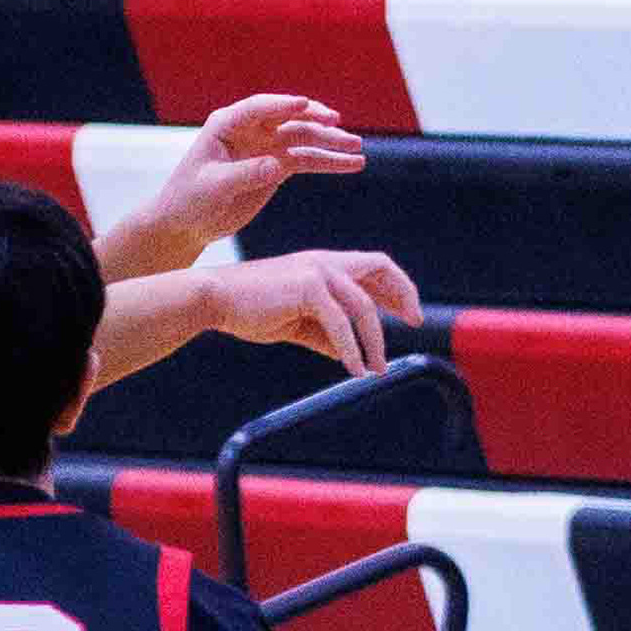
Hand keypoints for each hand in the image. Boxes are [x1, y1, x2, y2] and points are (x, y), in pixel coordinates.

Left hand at [148, 93, 363, 258]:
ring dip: (330, 143)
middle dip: (315, 120)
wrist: (188, 221)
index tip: (306, 105)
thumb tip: (278, 165)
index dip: (283, 105)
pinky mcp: (276, 167)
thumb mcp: (214, 186)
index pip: (259, 108)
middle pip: (288, 118)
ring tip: (358, 150)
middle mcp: (250, 130)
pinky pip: (307, 161)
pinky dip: (329, 162)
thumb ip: (245, 174)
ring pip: (304, 139)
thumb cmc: (190, 199)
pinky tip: (352, 165)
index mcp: (227, 124)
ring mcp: (265, 147)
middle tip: (338, 123)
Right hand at [210, 245, 419, 375]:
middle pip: (379, 268)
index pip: (372, 267)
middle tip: (415, 322)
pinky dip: (351, 349)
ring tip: (377, 368)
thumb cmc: (251, 310)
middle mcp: (325, 262)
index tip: (410, 314)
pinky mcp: (307, 287)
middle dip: (403, 294)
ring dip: (375, 341)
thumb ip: (325, 335)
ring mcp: (317, 270)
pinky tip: (354, 368)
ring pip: (362, 306)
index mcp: (324, 265)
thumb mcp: (297, 323)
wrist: (215, 299)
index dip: (396, 288)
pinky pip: (340, 323)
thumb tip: (348, 355)